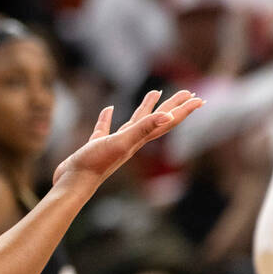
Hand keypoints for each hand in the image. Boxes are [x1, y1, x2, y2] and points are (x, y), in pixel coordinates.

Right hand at [52, 90, 202, 188]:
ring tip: (154, 92)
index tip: (199, 99)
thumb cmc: (96, 163)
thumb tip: (169, 117)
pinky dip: (108, 118)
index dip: (183, 110)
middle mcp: (131, 141)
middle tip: (188, 92)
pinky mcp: (97, 145)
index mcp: (139, 140)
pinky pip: (106, 128)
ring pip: (135, 122)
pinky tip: (108, 110)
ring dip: (146, 108)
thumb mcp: (122, 142)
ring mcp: (114, 144)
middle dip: (173, 105)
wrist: (73, 182)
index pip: (167, 121)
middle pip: (157, 119)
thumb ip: (144, 128)